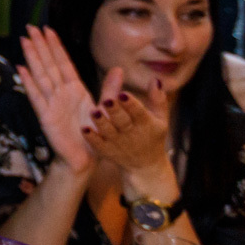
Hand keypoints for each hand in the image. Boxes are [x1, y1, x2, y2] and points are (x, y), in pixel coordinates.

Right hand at [15, 26, 120, 174]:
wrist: (85, 159)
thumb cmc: (95, 134)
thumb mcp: (106, 108)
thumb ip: (110, 88)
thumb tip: (119, 69)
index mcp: (75, 89)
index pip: (63, 62)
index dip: (55, 46)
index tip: (47, 30)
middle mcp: (61, 93)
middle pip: (48, 64)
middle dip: (40, 45)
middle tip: (30, 27)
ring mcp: (52, 103)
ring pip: (41, 75)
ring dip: (32, 58)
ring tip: (24, 40)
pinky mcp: (46, 116)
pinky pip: (36, 96)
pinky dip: (28, 83)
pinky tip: (21, 69)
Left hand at [87, 80, 178, 199]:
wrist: (145, 165)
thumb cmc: (152, 134)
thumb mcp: (160, 118)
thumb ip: (157, 99)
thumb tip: (154, 79)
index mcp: (146, 124)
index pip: (139, 113)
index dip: (131, 104)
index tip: (123, 94)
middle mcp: (132, 134)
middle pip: (122, 122)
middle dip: (115, 111)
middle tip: (106, 100)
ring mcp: (118, 143)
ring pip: (108, 133)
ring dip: (101, 123)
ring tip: (93, 112)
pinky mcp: (107, 151)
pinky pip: (98, 145)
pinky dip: (92, 138)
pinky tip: (84, 129)